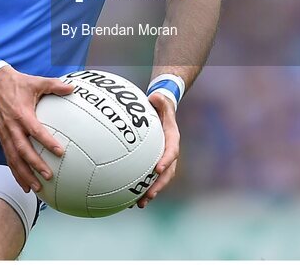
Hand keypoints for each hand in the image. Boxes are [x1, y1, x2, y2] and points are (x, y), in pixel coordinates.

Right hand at [0, 66, 73, 193]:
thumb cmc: (19, 83)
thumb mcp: (37, 81)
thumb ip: (55, 85)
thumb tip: (73, 88)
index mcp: (22, 114)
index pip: (35, 131)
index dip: (47, 142)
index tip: (60, 152)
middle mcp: (12, 127)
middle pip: (22, 150)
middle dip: (34, 165)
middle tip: (48, 176)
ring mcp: (5, 134)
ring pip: (13, 158)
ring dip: (24, 174)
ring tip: (36, 188)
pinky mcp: (2, 138)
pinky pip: (9, 158)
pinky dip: (16, 172)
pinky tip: (25, 185)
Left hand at [137, 92, 179, 207]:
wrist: (162, 112)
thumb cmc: (159, 106)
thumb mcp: (160, 100)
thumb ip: (160, 99)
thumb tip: (155, 95)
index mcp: (172, 138)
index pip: (171, 151)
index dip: (166, 160)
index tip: (158, 169)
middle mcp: (169, 152)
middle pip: (167, 173)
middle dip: (159, 186)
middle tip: (149, 196)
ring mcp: (162, 159)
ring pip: (158, 180)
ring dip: (150, 193)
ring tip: (138, 204)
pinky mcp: (152, 163)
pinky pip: (148, 177)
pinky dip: (140, 188)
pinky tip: (127, 198)